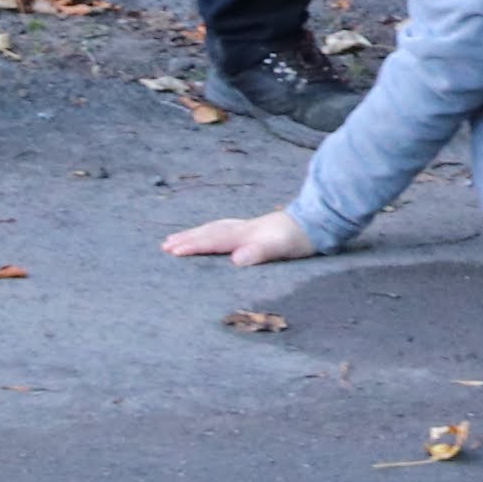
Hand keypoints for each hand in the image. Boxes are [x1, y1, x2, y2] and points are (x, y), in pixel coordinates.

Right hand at [160, 207, 314, 266]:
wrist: (317, 222)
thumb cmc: (299, 239)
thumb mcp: (282, 247)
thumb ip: (260, 252)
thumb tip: (236, 259)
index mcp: (246, 235)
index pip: (214, 241)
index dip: (193, 246)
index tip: (172, 251)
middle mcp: (243, 229)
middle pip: (209, 232)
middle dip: (187, 239)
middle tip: (164, 246)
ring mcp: (248, 227)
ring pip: (214, 228)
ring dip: (195, 234)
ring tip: (176, 239)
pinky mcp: (253, 229)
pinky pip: (223, 229)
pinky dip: (209, 232)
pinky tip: (208, 235)